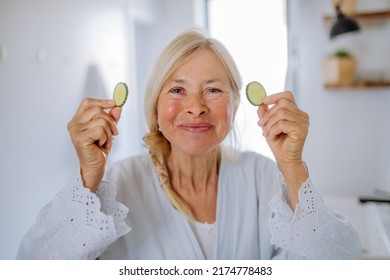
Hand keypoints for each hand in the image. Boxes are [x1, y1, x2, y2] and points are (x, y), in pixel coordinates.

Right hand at [67, 98, 121, 191]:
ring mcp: (75, 130)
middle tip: (113, 134)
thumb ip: (111, 118)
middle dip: (110, 122)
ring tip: (104, 142)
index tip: (113, 103)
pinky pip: (100, 130)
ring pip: (101, 121)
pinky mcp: (79, 137)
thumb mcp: (107, 130)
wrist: (95, 166)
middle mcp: (74, 123)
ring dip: (108, 133)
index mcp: (78, 120)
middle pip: (98, 110)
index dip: (101, 101)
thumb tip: (118, 107)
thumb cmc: (99, 149)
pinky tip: (101, 145)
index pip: (87, 102)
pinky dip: (105, 138)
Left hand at [257, 91, 308, 208]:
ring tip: (266, 133)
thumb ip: (265, 113)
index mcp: (295, 112)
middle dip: (268, 114)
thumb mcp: (268, 125)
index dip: (275, 96)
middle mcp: (302, 116)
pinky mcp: (301, 130)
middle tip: (261, 125)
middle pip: (282, 104)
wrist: (284, 160)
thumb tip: (260, 103)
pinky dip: (273, 130)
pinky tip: (271, 137)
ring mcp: (303, 122)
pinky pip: (282, 124)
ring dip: (269, 124)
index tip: (263, 101)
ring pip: (281, 113)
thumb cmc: (278, 143)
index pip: (287, 96)